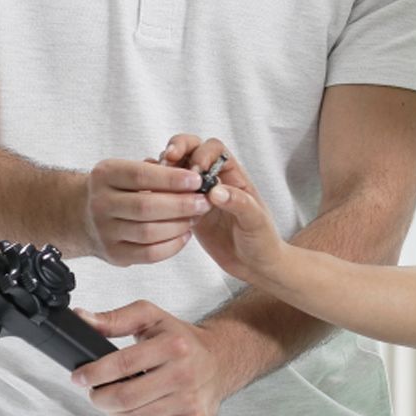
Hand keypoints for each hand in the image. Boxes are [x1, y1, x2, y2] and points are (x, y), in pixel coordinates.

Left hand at [70, 300, 225, 415]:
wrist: (221, 359)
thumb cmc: (183, 339)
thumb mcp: (151, 318)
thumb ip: (116, 318)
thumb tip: (84, 319)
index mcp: (174, 345)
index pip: (123, 364)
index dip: (94, 373)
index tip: (80, 377)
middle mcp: (185, 373)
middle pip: (126, 397)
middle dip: (99, 398)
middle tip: (94, 392)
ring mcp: (190, 399)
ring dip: (114, 413)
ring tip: (112, 401)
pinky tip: (132, 412)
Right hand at [78, 156, 206, 266]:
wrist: (84, 215)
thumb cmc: (118, 189)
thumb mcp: (127, 170)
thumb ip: (156, 170)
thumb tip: (193, 178)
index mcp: (104, 175)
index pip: (140, 175)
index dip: (171, 179)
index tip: (196, 180)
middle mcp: (100, 203)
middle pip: (145, 206)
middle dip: (181, 205)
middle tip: (204, 202)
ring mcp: (104, 231)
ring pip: (148, 232)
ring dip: (179, 225)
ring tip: (196, 217)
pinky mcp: (114, 254)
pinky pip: (149, 254)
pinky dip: (172, 246)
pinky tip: (184, 235)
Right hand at [156, 136, 288, 288]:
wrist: (254, 266)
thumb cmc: (262, 240)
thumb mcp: (256, 222)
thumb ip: (240, 203)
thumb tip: (216, 191)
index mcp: (233, 175)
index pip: (214, 149)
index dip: (202, 153)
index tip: (196, 169)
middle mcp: (213, 180)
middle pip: (190, 152)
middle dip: (177, 151)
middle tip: (166, 161)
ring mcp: (197, 195)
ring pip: (176, 172)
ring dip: (164, 172)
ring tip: (156, 183)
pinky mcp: (185, 211)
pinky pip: (168, 195)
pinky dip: (159, 194)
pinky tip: (152, 201)